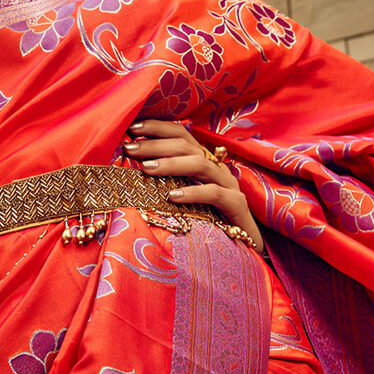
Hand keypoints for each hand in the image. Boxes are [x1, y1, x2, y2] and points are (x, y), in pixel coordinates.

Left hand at [124, 119, 263, 252]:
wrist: (242, 246)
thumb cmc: (206, 221)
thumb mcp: (181, 197)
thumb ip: (163, 181)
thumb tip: (131, 169)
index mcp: (202, 162)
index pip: (181, 134)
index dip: (158, 127)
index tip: (132, 128)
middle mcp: (215, 168)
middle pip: (187, 145)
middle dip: (156, 144)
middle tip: (131, 148)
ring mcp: (228, 185)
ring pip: (200, 164)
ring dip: (171, 164)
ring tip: (147, 168)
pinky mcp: (236, 205)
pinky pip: (214, 194)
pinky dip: (193, 192)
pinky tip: (172, 196)